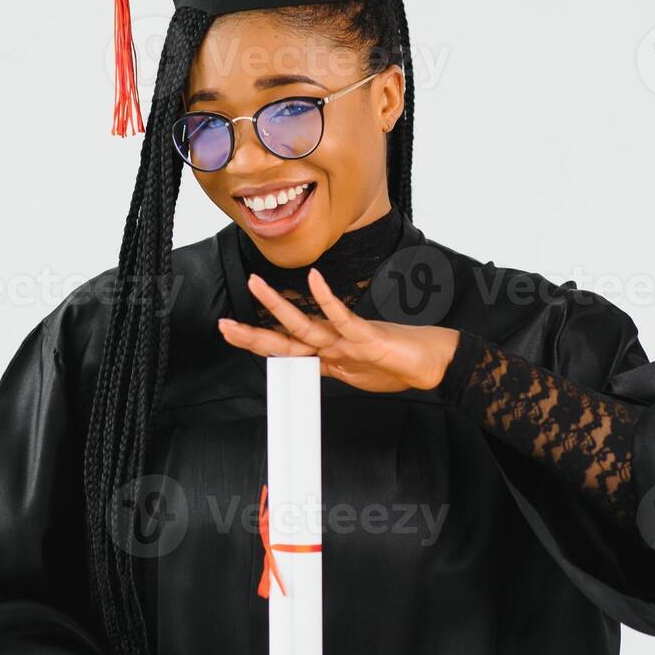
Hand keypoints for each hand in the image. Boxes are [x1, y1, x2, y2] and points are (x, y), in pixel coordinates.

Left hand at [218, 269, 460, 392]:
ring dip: (277, 307)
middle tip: (222, 326)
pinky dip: (329, 300)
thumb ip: (333, 370)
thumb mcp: (357, 375)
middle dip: (252, 334)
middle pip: (285, 338)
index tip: (231, 334)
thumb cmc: (398, 364)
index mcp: (328, 354)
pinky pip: (345, 318)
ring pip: (306, 323)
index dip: (258, 344)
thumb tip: (314, 370)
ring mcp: (348, 339)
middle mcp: (333, 343)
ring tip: (255, 285)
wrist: (432, 361)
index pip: (286, 350)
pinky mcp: (368, 337)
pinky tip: (315, 279)